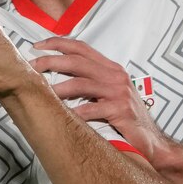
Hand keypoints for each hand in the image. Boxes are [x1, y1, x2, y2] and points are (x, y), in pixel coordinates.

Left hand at [30, 37, 172, 159]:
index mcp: (111, 68)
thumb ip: (90, 79)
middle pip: (76, 61)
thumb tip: (56, 73)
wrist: (151, 140)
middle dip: (50, 61)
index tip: (37, 45)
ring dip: (57, 88)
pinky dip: (73, 113)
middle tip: (31, 68)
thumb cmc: (125, 116)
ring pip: (80, 84)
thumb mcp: (109, 91)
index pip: (81, 47)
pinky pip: (90, 110)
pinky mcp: (119, 111)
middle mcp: (115, 75)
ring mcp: (118, 92)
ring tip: (40, 93)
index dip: (57, 43)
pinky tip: (61, 116)